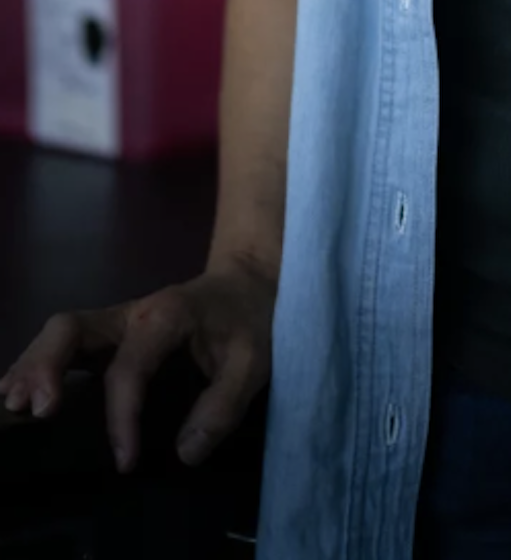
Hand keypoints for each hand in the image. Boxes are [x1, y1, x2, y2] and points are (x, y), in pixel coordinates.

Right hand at [0, 253, 275, 474]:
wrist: (250, 282)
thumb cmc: (250, 320)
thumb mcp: (254, 361)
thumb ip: (223, 406)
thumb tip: (184, 453)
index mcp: (165, 317)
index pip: (128, 368)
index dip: (121, 417)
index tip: (125, 462)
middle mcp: (131, 313)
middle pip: (72, 328)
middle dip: (47, 366)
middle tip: (38, 411)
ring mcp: (116, 321)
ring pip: (62, 333)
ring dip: (34, 366)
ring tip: (14, 406)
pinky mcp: (111, 334)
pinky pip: (67, 343)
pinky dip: (41, 365)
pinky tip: (21, 395)